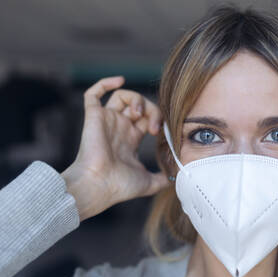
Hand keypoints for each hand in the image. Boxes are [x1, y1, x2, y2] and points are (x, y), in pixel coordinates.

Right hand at [61, 76, 168, 221]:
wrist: (99, 186)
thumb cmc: (120, 186)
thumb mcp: (149, 183)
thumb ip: (162, 179)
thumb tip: (175, 178)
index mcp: (130, 139)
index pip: (147, 119)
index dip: (158, 119)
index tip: (162, 133)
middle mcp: (118, 128)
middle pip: (139, 106)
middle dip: (152, 110)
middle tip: (154, 127)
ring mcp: (106, 121)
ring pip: (122, 96)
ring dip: (137, 99)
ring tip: (140, 114)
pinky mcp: (93, 116)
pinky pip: (93, 93)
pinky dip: (106, 83)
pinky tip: (120, 81)